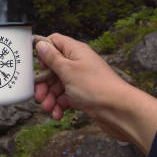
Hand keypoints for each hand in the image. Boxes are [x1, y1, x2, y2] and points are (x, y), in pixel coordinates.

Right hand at [34, 33, 156, 153]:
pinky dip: (60, 105)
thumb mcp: (68, 70)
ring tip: (48, 109)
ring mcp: (81, 79)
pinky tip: (58, 114)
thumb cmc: (96, 87)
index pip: (54, 42)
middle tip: (39, 95)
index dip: (43, 52)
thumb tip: (41, 44)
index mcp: (75, 51)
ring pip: (58, 85)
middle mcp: (78, 63)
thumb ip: (52, 58)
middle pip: (53, 67)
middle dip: (44, 83)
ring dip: (50, 97)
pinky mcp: (84, 95)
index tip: (37, 66)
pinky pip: (66, 97)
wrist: (119, 110)